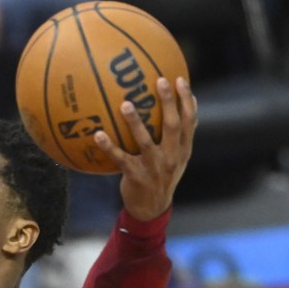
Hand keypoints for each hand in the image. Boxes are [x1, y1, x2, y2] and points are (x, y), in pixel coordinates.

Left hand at [95, 76, 197, 220]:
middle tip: (159, 80)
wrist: (152, 208)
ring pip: (145, 140)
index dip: (186, 100)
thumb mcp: (178, 157)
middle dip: (168, 102)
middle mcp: (171, 156)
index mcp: (183, 149)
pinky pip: (120, 158)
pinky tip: (98, 134)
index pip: (189, 121)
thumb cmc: (162, 176)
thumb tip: (190, 101)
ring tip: (125, 104)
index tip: (180, 79)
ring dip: (135, 121)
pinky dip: (108, 146)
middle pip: (173, 125)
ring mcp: (153, 167)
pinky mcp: (135, 175)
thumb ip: (182, 133)